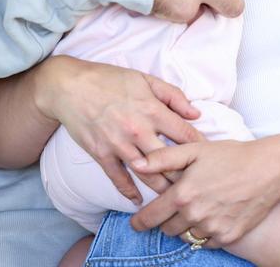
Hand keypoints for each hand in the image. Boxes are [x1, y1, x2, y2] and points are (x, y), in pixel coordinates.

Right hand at [37, 56, 203, 203]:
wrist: (71, 86)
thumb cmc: (110, 79)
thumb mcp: (145, 79)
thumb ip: (172, 95)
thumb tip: (195, 114)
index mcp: (152, 109)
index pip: (184, 134)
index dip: (200, 147)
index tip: (208, 158)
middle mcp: (138, 130)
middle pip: (169, 161)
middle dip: (184, 174)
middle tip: (196, 185)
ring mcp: (119, 144)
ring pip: (146, 174)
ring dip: (161, 188)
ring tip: (174, 199)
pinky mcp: (101, 154)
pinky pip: (118, 179)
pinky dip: (129, 191)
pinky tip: (138, 200)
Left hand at [129, 138, 279, 246]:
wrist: (267, 170)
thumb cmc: (230, 155)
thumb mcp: (195, 150)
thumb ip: (162, 159)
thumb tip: (136, 165)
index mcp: (183, 194)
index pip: (151, 216)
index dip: (140, 222)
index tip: (136, 224)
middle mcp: (195, 215)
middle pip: (167, 229)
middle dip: (165, 220)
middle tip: (173, 208)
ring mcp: (212, 228)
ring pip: (187, 236)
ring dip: (186, 226)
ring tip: (196, 208)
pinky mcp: (227, 237)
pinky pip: (206, 241)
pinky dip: (204, 232)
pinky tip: (212, 215)